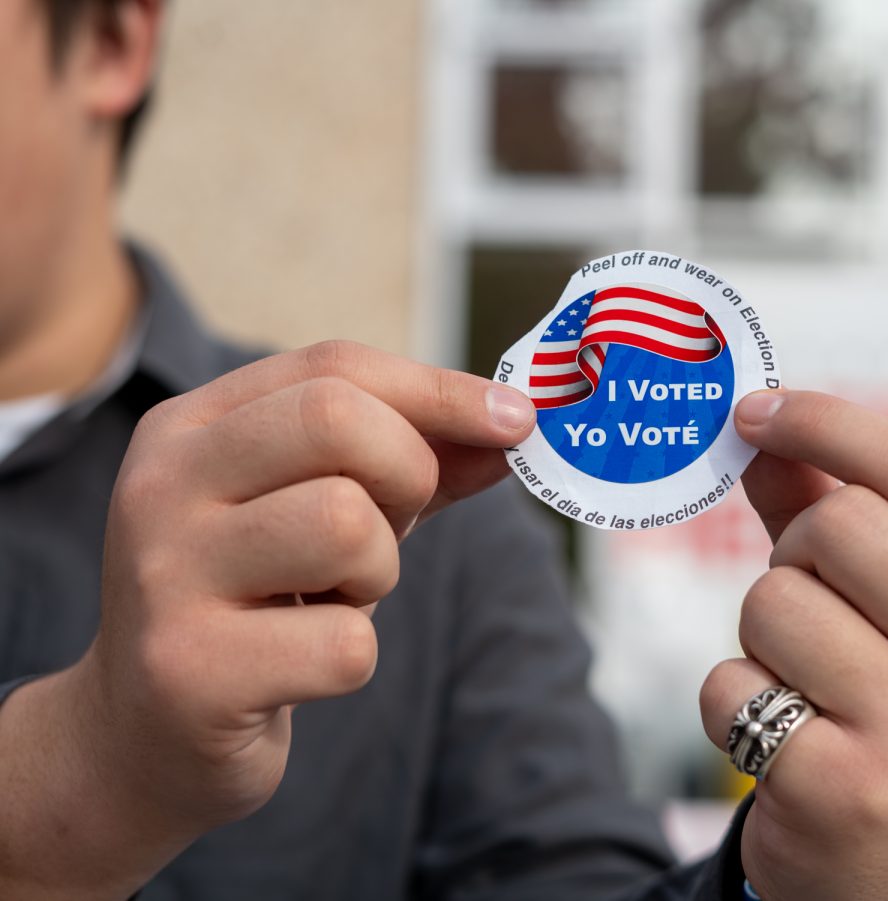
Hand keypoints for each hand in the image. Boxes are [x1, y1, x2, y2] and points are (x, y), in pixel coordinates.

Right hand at [77, 341, 534, 835]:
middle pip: (337, 421)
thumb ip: (412, 459)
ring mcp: (166, 577)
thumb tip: (510, 425)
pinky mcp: (189, 673)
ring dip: (377, 574)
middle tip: (389, 528)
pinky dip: (352, 658)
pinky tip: (300, 666)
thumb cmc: (257, 603)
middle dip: (407, 474)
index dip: (440, 389)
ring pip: (346, 525)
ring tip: (331, 599)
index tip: (516, 418)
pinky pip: (346, 644)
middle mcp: (162, 485)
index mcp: (191, 428)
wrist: (144, 737)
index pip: (334, 368)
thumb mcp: (322, 510)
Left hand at [699, 391, 887, 899]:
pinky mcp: (847, 786)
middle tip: (811, 614)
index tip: (755, 411)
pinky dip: (728, 704)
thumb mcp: (886, 609)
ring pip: (773, 601)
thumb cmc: (882, 710)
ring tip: (802, 686)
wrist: (878, 871)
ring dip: (760, 640)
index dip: (826, 421)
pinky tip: (777, 737)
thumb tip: (760, 429)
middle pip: (835, 523)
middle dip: (793, 560)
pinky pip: (731, 685)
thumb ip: (826, 509)